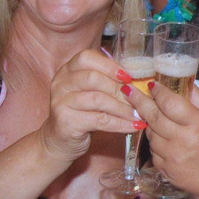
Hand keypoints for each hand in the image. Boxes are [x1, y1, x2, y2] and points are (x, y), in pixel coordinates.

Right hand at [39, 49, 142, 163]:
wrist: (60, 141)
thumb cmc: (82, 113)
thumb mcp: (91, 92)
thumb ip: (107, 82)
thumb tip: (136, 80)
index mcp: (67, 70)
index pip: (86, 58)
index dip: (109, 66)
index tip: (128, 77)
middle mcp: (61, 83)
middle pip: (93, 78)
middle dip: (119, 89)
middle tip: (137, 100)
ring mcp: (61, 102)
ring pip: (97, 99)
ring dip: (122, 108)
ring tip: (138, 115)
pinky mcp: (66, 122)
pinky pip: (99, 120)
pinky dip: (119, 123)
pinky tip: (133, 126)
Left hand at [125, 77, 198, 198]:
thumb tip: (186, 84)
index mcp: (198, 126)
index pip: (171, 103)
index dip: (159, 92)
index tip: (151, 84)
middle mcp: (181, 140)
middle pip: (153, 117)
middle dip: (139, 101)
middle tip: (128, 90)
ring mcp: (170, 157)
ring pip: (150, 133)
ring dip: (148, 122)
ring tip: (152, 116)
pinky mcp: (163, 169)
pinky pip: (152, 150)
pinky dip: (154, 141)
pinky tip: (162, 138)